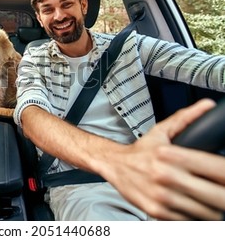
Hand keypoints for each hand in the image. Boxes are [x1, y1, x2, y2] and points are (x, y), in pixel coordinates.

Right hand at [106, 98, 224, 219]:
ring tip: (209, 199)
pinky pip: (189, 220)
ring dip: (213, 208)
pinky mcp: (158, 212)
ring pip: (207, 212)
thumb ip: (187, 118)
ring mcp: (163, 197)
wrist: (113, 165)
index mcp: (172, 155)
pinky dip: (196, 216)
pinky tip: (193, 206)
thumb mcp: (162, 131)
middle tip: (222, 190)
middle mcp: (167, 176)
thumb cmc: (140, 151)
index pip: (218, 169)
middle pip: (217, 196)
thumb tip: (208, 105)